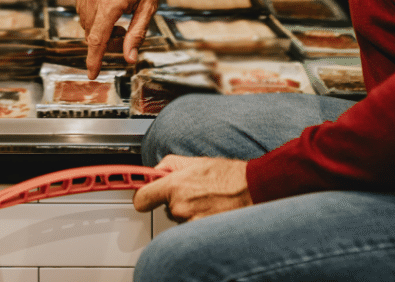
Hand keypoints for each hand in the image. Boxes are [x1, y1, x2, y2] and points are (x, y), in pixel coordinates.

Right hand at [76, 0, 164, 77]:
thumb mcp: (149, 8)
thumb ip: (136, 35)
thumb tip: (129, 58)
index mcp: (112, 2)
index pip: (97, 39)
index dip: (93, 59)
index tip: (91, 74)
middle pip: (91, 32)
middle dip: (105, 41)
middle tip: (123, 35)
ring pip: (85, 20)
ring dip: (98, 28)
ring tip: (119, 20)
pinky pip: (82, 6)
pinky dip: (93, 14)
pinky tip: (109, 8)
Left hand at [133, 156, 250, 221]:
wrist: (253, 189)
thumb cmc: (227, 175)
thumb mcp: (194, 161)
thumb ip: (169, 164)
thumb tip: (155, 170)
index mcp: (174, 186)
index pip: (141, 198)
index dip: (141, 196)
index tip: (142, 196)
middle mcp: (180, 208)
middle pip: (165, 207)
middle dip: (173, 199)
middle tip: (191, 191)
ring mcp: (191, 224)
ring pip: (180, 218)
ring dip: (188, 210)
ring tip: (206, 199)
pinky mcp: (203, 233)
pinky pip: (192, 227)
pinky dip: (198, 220)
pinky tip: (211, 209)